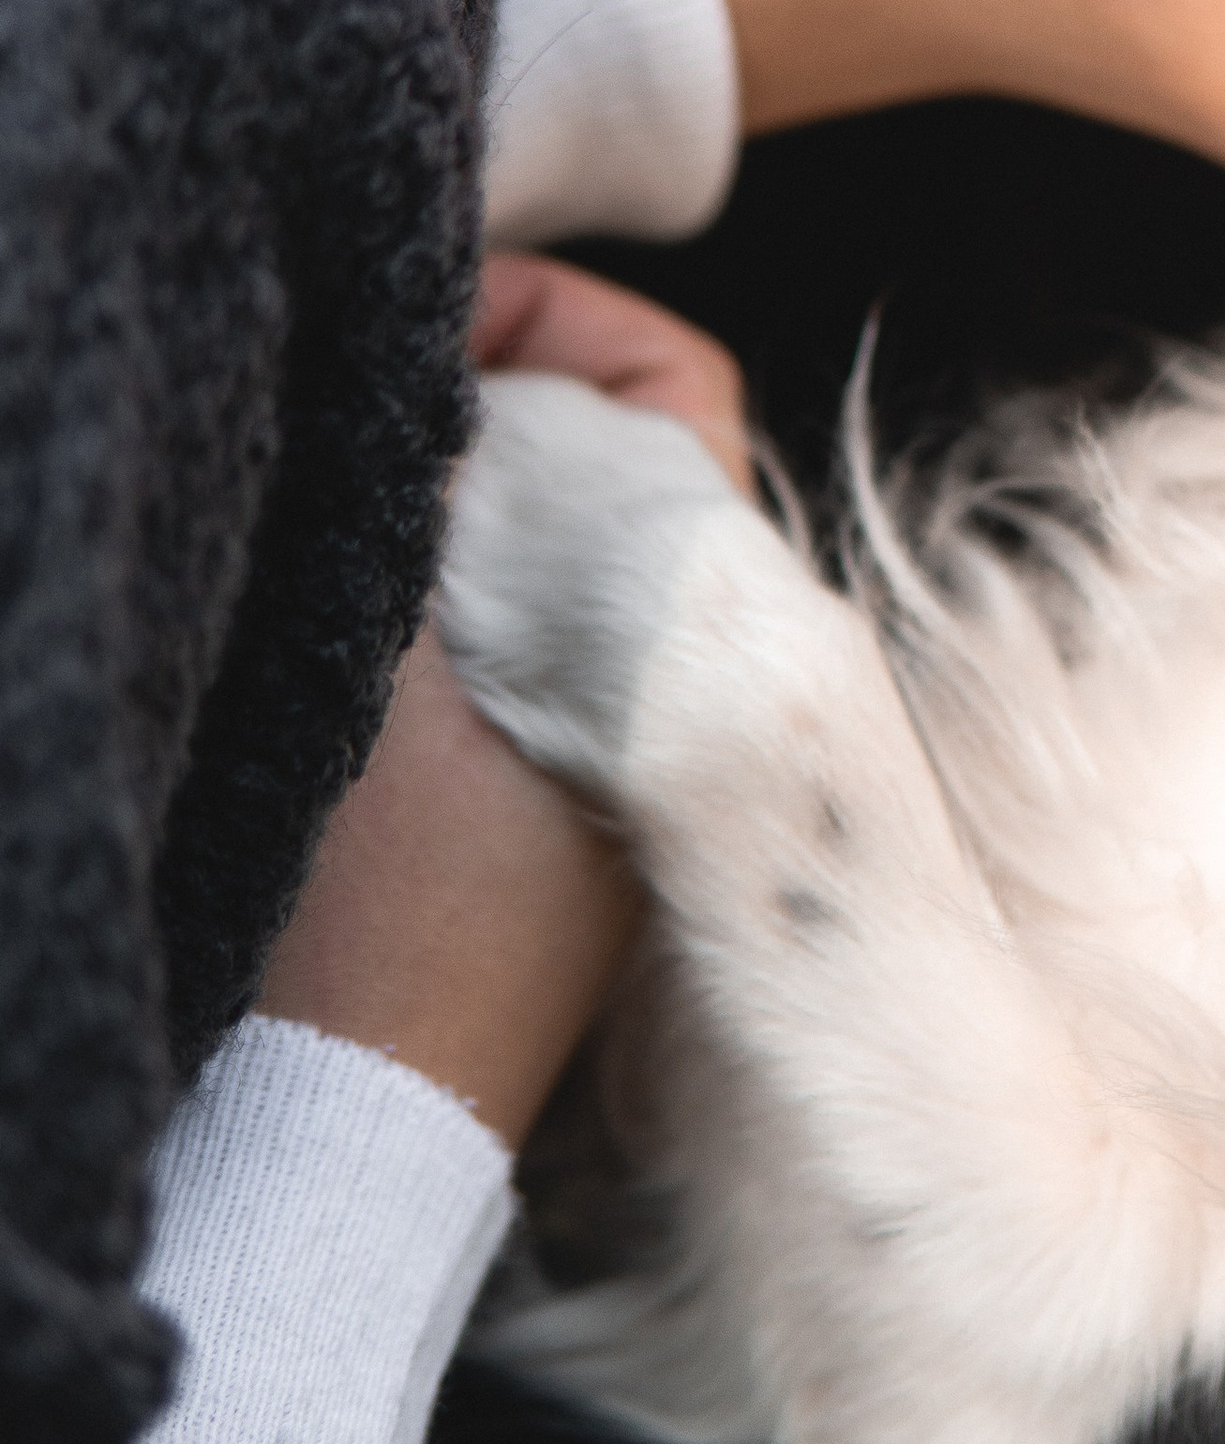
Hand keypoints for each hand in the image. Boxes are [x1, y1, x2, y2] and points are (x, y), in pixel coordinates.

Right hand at [256, 259, 754, 1147]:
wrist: (329, 1128)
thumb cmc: (362, 892)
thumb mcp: (385, 642)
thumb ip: (445, 483)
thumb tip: (438, 361)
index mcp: (681, 624)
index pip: (668, 385)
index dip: (549, 314)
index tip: (421, 316)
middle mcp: (667, 683)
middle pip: (601, 454)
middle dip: (481, 394)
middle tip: (352, 384)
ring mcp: (594, 756)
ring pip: (538, 545)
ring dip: (442, 492)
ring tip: (325, 472)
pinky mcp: (519, 823)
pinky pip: (495, 640)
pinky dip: (427, 587)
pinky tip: (326, 587)